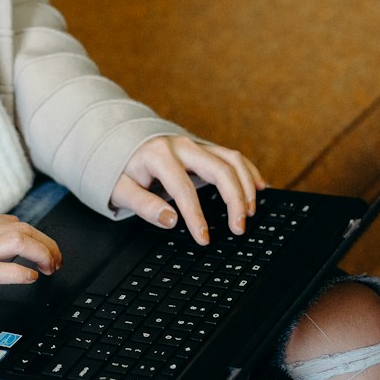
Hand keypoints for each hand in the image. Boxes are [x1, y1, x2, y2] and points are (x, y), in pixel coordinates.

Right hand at [0, 205, 62, 328]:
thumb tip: (14, 231)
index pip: (12, 221)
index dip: (37, 237)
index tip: (47, 251)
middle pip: (21, 229)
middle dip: (46, 245)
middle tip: (56, 261)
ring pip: (17, 242)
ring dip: (43, 254)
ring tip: (50, 268)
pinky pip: (1, 270)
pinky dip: (22, 273)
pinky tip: (30, 278)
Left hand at [110, 136, 267, 245]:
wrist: (119, 141)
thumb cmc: (120, 169)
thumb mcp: (120, 189)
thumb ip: (143, 205)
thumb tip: (170, 220)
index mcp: (158, 155)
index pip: (183, 188)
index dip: (196, 215)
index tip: (204, 238)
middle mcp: (181, 146)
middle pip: (219, 169)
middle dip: (234, 199)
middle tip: (239, 227)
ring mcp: (196, 144)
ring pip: (231, 159)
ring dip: (246, 185)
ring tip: (250, 211)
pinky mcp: (204, 148)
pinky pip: (232, 156)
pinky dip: (248, 171)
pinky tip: (260, 187)